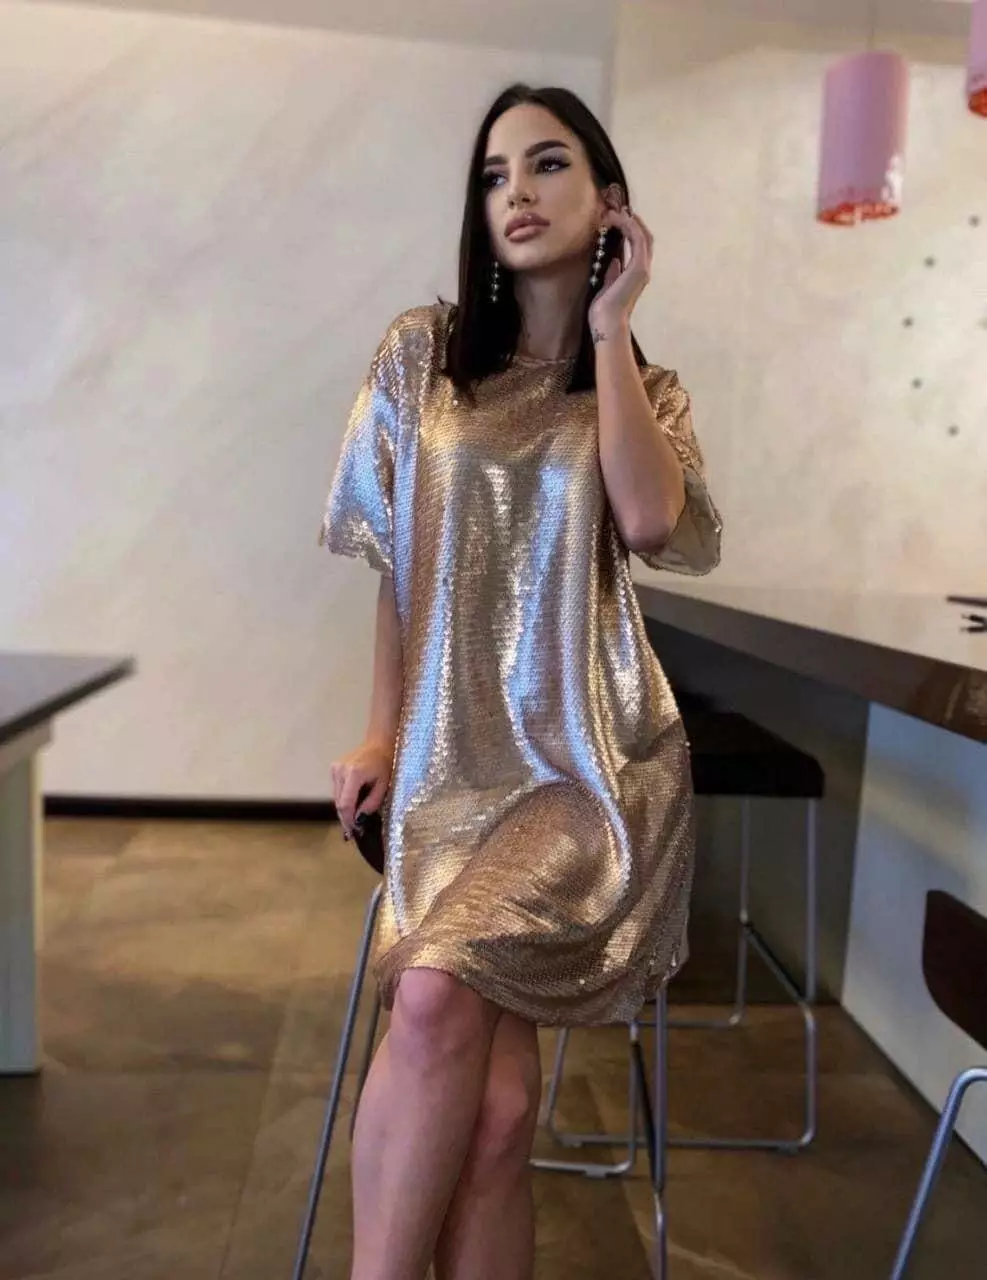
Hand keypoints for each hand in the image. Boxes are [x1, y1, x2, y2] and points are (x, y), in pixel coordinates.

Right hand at [330, 737, 393, 838]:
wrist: (378, 744)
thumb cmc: (385, 764)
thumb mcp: (384, 786)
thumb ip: (371, 804)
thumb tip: (359, 819)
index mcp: (354, 773)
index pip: (346, 804)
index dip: (349, 820)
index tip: (355, 831)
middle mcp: (340, 770)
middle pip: (339, 803)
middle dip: (346, 818)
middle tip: (355, 830)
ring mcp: (335, 769)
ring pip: (336, 798)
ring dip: (345, 809)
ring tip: (355, 817)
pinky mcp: (334, 769)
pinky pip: (337, 790)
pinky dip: (344, 799)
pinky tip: (353, 803)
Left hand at [587, 204, 653, 339]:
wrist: (607, 323)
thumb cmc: (604, 311)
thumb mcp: (607, 286)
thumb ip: (613, 273)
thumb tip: (614, 260)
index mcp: (636, 274)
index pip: (639, 245)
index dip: (631, 229)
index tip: (618, 217)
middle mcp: (643, 269)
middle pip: (645, 237)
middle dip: (633, 221)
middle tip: (618, 209)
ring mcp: (642, 268)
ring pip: (642, 235)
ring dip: (628, 220)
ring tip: (613, 212)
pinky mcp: (638, 267)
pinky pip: (637, 239)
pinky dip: (628, 226)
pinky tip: (617, 219)